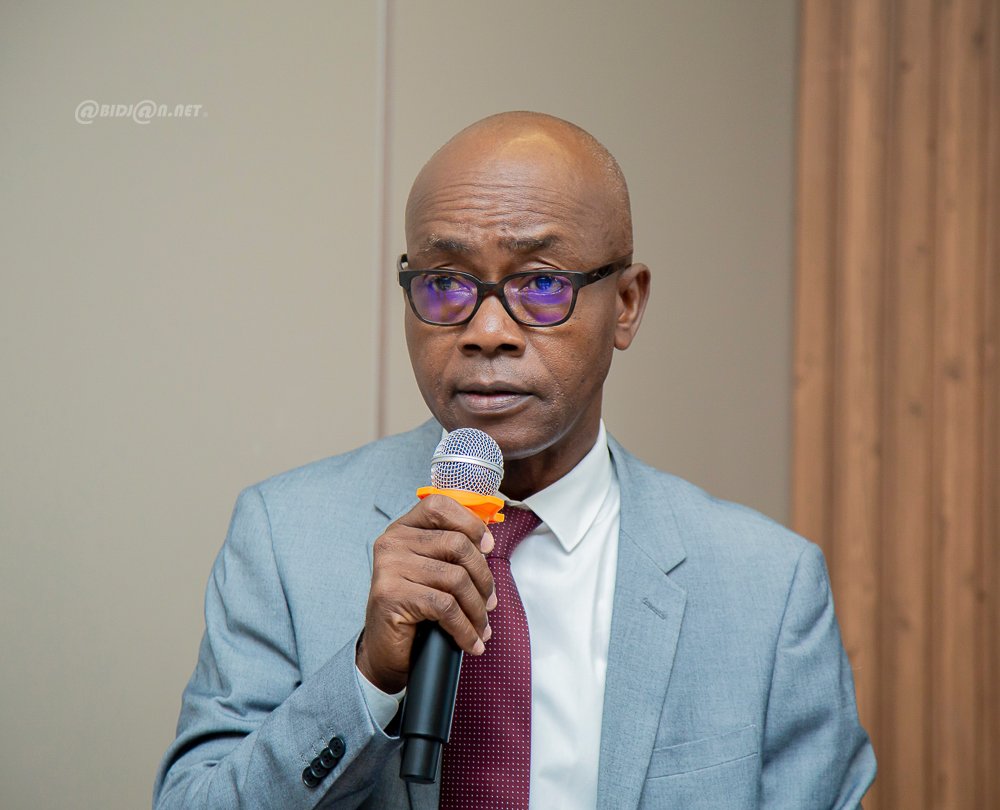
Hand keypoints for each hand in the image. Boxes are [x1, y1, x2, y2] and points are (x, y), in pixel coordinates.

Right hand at [356, 494, 497, 693]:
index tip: (488, 547)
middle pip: (457, 544)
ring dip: (476, 608)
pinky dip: (464, 628)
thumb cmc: (414, 609)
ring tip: (481, 626)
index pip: (439, 506)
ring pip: (455, 578)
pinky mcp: (391, 595)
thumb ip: (451, 550)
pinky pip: (445, 607)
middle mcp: (392, 542)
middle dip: (483, 577)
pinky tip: (470, 641)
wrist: (385, 651)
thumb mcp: (432, 572)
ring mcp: (389, 567)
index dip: (470, 523)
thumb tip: (486, 543)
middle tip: (489, 602)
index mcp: (403, 528)